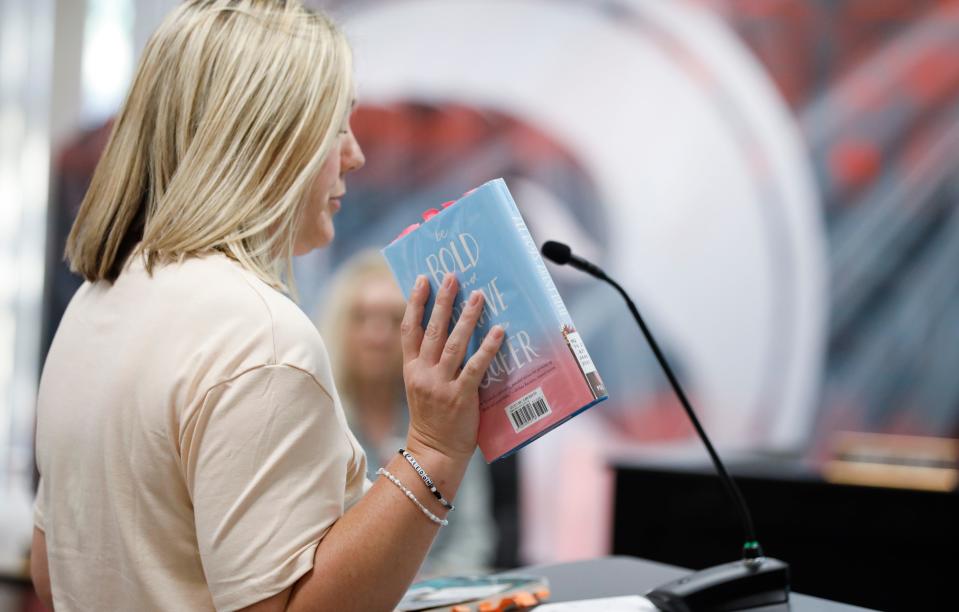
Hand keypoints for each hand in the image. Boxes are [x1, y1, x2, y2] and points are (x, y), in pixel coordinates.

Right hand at [400, 272, 503, 461]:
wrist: (433, 453)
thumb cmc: (433, 419)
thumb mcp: (421, 387)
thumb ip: (429, 363)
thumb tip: (451, 333)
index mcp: (410, 370)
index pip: (408, 330)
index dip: (414, 303)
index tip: (422, 279)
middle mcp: (422, 374)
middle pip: (431, 330)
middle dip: (442, 301)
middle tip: (452, 277)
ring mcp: (440, 385)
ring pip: (454, 344)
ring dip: (466, 317)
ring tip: (478, 295)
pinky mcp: (460, 397)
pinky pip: (475, 367)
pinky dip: (487, 348)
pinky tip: (497, 331)